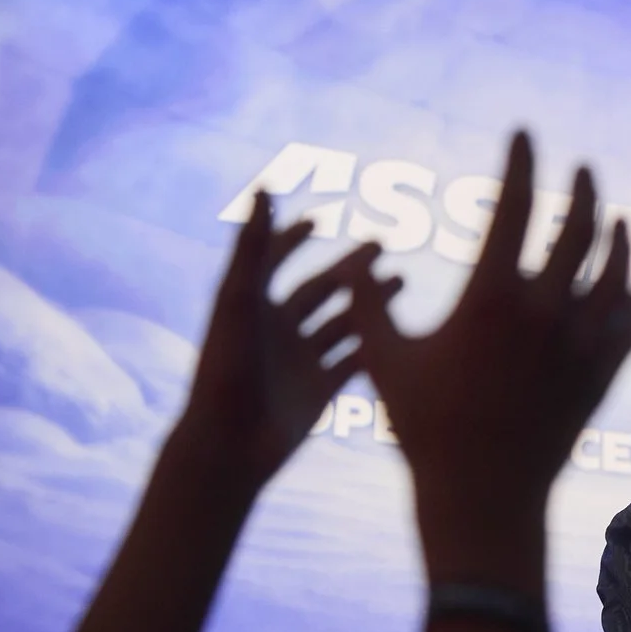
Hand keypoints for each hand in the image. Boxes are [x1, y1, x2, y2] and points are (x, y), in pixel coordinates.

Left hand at [171, 193, 377, 499]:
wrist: (230, 444)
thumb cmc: (226, 368)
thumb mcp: (239, 300)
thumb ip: (253, 246)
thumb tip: (264, 187)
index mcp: (253, 305)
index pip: (273, 261)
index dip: (292, 239)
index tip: (317, 220)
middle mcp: (278, 330)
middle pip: (320, 290)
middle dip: (349, 267)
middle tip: (382, 244)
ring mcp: (300, 362)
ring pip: (343, 325)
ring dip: (370, 304)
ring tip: (403, 281)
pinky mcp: (319, 392)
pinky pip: (352, 363)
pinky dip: (376, 347)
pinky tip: (404, 332)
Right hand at [340, 134, 630, 587]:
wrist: (482, 497)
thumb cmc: (424, 429)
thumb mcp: (384, 360)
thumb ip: (369, 304)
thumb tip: (358, 264)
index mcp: (491, 296)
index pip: (517, 204)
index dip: (522, 163)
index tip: (523, 136)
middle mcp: (546, 312)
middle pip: (579, 228)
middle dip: (580, 189)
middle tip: (578, 168)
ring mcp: (581, 345)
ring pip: (616, 272)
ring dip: (618, 238)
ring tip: (615, 218)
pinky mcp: (600, 377)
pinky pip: (628, 323)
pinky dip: (630, 297)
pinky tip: (627, 287)